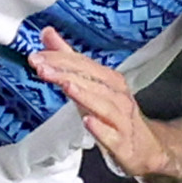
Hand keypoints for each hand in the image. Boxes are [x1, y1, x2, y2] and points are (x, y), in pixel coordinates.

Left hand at [27, 29, 171, 179]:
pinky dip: (100, 128)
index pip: (83, 64)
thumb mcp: (90, 86)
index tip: (37, 57)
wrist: (145, 147)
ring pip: (103, 105)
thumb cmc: (114, 115)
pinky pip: (111, 135)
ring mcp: (121, 119)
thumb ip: (68, 61)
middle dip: (66, 73)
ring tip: (67, 86)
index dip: (59, 59)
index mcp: (109, 80)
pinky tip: (88, 122)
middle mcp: (117, 96)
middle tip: (42, 68)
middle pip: (92, 81)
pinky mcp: (122, 143)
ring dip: (84, 95)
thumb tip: (48, 34)